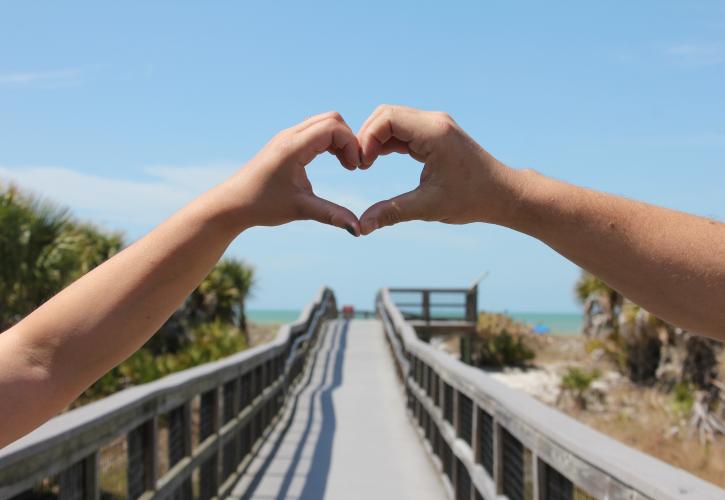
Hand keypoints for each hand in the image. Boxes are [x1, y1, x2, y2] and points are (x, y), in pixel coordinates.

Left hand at [222, 111, 361, 235]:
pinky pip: (314, 130)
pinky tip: (332, 161)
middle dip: (348, 139)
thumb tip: (358, 230)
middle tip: (352, 166)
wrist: (232, 204)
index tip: (354, 169)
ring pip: (324, 122)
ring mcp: (287, 137)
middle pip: (331, 119)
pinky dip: (329, 141)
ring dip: (339, 140)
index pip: (333, 128)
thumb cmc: (262, 205)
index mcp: (293, 147)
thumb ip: (332, 215)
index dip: (351, 145)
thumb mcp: (300, 209)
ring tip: (345, 165)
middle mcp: (290, 135)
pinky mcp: (285, 142)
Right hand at [357, 105, 520, 234]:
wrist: (503, 194)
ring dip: (375, 139)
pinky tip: (377, 161)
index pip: (387, 118)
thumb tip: (361, 228)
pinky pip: (403, 130)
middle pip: (386, 114)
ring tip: (366, 166)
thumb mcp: (429, 207)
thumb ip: (392, 213)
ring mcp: (435, 126)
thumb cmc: (472, 199)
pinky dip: (386, 143)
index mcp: (434, 132)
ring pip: (393, 121)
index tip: (362, 165)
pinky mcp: (435, 134)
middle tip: (360, 165)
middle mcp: (434, 122)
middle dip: (367, 136)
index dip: (367, 138)